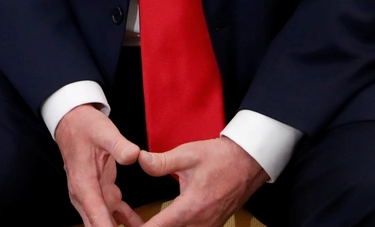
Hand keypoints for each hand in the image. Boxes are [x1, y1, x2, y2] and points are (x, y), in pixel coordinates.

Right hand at [55, 104, 145, 226]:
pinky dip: (126, 221)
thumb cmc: (85, 126)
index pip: (96, 215)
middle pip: (97, 224)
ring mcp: (92, 194)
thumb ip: (119, 145)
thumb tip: (135, 155)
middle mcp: (84, 194)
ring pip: (104, 221)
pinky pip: (113, 212)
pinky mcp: (100, 191)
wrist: (73, 120)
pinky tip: (142, 225)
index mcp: (83, 183)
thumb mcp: (104, 131)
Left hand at [138, 138, 266, 226]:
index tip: (125, 225)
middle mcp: (200, 222)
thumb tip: (139, 160)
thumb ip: (161, 162)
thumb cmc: (221, 158)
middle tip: (127, 220)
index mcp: (191, 207)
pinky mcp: (211, 225)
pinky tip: (164, 222)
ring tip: (140, 221)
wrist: (249, 163)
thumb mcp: (188, 155)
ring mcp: (207, 226)